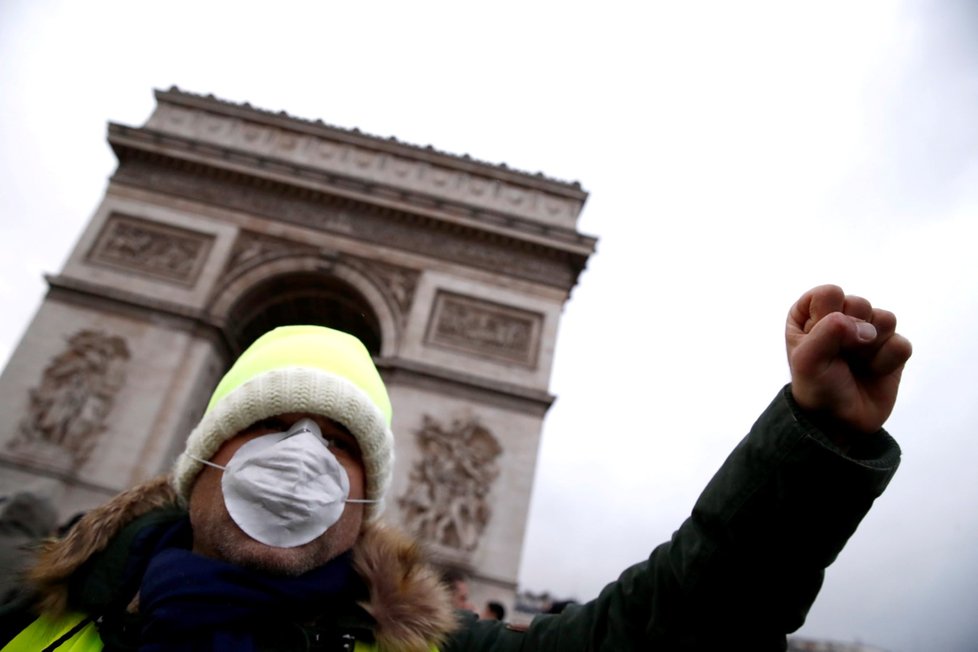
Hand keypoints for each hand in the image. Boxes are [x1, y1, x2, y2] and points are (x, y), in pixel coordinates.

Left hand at [786, 285, 911, 439]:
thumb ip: (827, 332)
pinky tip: (873, 373)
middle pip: (860, 302)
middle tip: (841, 356)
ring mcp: (868, 331)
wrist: (838, 422)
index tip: (818, 342)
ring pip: (886, 319)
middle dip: (851, 333)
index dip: (827, 319)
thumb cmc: (816, 386)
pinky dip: (887, 362)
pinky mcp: (891, 349)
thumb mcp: (806, 360)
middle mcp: (839, 316)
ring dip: (870, 348)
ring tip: (856, 364)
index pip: (828, 293)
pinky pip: (902, 344)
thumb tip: (864, 325)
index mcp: (809, 313)